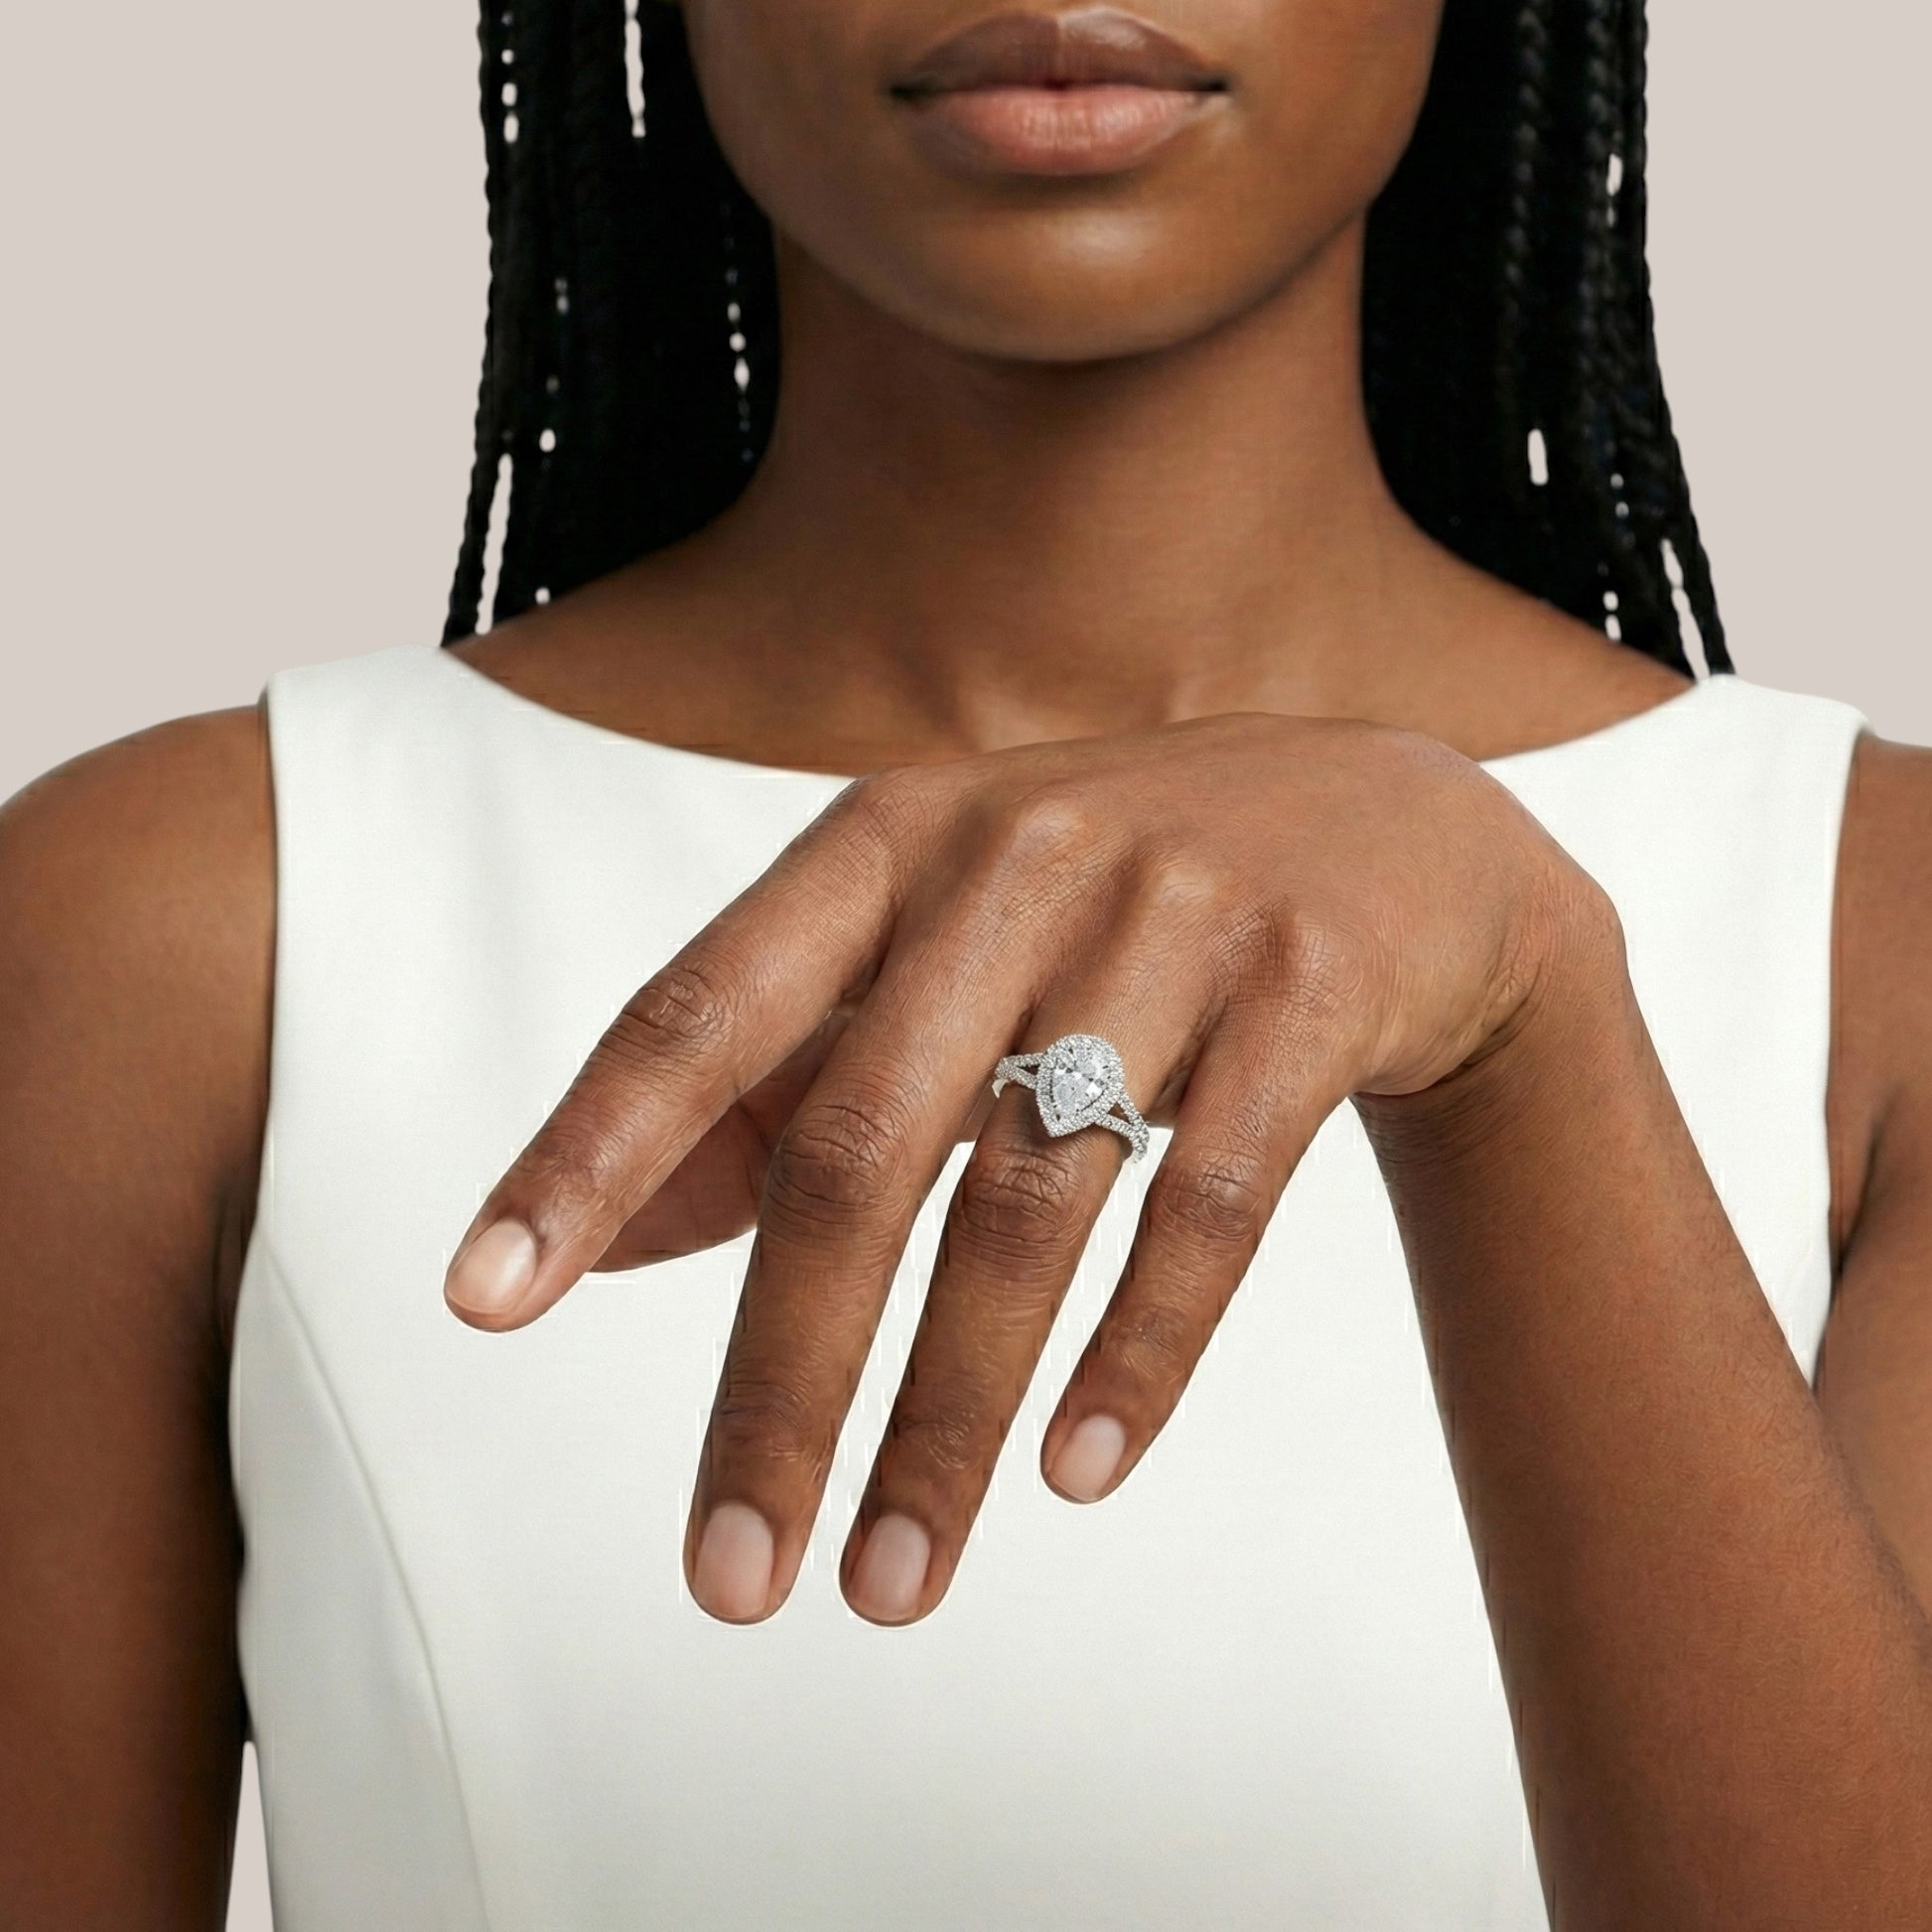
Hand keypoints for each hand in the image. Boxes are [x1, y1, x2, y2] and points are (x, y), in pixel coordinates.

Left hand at [442, 712, 1614, 1624]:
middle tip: (728, 1581)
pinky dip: (1138, 1350)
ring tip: (888, 1584)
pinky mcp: (1308, 991)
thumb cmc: (1106, 902)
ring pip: (1030, 1201)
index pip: (701, 1008)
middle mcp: (1011, 864)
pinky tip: (1076, 1472)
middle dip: (780, 1381)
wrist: (1389, 829)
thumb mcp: (928, 943)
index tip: (483, 1303)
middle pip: (858, 1150)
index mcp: (884, 844)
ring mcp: (1170, 919)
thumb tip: (602, 1243)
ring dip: (948, 1418)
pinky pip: (1208, 1201)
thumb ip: (771, 1075)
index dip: (589, 1152)